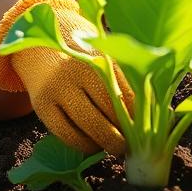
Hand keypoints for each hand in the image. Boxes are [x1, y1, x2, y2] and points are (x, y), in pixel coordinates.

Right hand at [0, 0, 133, 155]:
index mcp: (100, 54)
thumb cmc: (80, 52)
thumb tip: (156, 111)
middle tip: (133, 144)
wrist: (35, 44)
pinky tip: (93, 146)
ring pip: (90, 125)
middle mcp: (79, 70)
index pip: (128, 92)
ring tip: (116, 147)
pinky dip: (84, 145)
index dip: (140, 116)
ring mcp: (58, 88)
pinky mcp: (42, 105)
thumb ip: (123, 76)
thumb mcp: (101, 54)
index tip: (147, 128)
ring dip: (107, 142)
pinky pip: (67, 134)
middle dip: (125, 132)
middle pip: (110, 109)